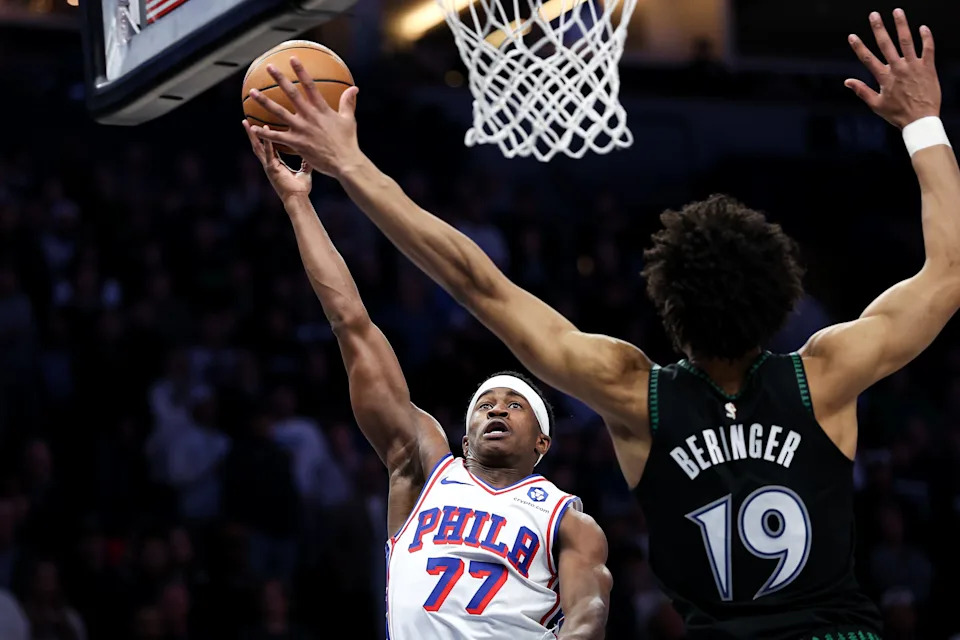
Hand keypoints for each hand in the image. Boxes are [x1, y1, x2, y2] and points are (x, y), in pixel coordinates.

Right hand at [243, 119, 311, 203]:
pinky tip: (266, 129)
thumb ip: (306, 162)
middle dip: (251, 133)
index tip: (260, 127)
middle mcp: (269, 164)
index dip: (263, 137)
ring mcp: (269, 165)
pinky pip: (269, 152)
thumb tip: (311, 153)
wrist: (297, 199)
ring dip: (252, 134)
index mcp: (275, 164)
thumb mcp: (304, 172)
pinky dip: (267, 140)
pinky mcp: (272, 168)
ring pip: (258, 146)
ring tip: (246, 122)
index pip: (267, 147)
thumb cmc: (300, 189)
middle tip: (245, 121)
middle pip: (257, 145)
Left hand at [247, 58, 362, 178]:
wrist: (345, 162)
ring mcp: (301, 129)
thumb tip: (354, 88)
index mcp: (322, 109)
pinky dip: (264, 133)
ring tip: (252, 92)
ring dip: (264, 102)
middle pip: (291, 94)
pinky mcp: (296, 143)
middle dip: (280, 79)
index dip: (300, 71)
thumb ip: (348, 102)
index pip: (309, 85)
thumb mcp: (349, 119)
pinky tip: (253, 128)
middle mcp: (309, 116)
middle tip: (269, 67)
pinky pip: (277, 137)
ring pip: (279, 112)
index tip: (292, 58)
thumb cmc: (347, 142)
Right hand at [845, 9, 939, 128]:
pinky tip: (922, 27)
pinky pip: (927, 48)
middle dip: (879, 28)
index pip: (868, 58)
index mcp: (884, 78)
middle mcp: (898, 69)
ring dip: (901, 25)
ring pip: (907, 41)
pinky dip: (926, 37)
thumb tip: (847, 81)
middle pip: (886, 44)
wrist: (921, 120)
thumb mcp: (876, 105)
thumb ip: (862, 91)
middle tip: (874, 15)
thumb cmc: (897, 114)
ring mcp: (913, 66)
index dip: (859, 46)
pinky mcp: (928, 67)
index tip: (852, 36)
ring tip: (897, 11)